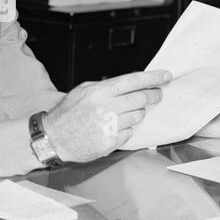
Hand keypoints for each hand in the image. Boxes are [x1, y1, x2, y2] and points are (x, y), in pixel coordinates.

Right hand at [42, 70, 171, 162]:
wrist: (53, 139)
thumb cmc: (67, 114)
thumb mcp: (82, 91)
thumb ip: (106, 86)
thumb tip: (131, 84)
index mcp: (99, 92)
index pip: (133, 81)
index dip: (153, 78)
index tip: (166, 76)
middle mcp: (105, 108)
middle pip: (141, 98)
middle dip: (153, 95)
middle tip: (156, 94)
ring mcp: (108, 127)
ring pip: (138, 116)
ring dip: (136, 114)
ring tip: (121, 114)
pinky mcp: (110, 143)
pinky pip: (129, 133)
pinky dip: (125, 130)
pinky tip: (112, 128)